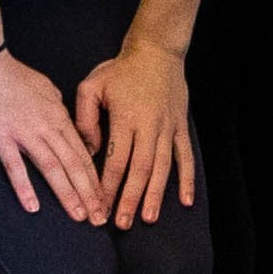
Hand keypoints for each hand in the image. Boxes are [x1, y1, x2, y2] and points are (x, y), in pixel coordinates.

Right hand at [0, 49, 101, 219]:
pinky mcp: (0, 136)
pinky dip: (25, 187)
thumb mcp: (45, 87)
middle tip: (100, 218)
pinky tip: (33, 207)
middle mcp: (47, 126)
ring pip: (53, 168)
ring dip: (67, 194)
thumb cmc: (11, 73)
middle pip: (74, 164)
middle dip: (89, 193)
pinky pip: (15, 166)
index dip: (95, 178)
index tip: (104, 198)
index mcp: (58, 116)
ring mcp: (24, 132)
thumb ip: (56, 107)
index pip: (83, 153)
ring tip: (80, 216)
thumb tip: (62, 119)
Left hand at [75, 41, 197, 227]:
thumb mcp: (92, 86)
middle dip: (130, 198)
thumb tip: (88, 149)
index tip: (100, 207)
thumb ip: (85, 118)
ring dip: (155, 194)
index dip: (107, 187)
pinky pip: (185, 156)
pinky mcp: (181, 127)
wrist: (157, 50)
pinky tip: (185, 200)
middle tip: (122, 223)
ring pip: (162, 167)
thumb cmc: (120, 69)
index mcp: (125, 119)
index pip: (115, 161)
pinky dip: (187, 179)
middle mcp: (149, 127)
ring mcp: (168, 128)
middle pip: (139, 169)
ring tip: (148, 218)